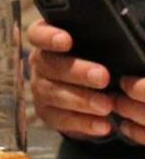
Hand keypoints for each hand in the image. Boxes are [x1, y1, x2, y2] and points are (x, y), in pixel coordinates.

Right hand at [30, 20, 144, 142]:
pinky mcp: (47, 113)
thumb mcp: (101, 47)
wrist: (94, 90)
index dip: (48, 36)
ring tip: (106, 105)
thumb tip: (121, 40)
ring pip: (54, 93)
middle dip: (77, 71)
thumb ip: (103, 41)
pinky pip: (61, 119)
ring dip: (81, 100)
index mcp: (48, 40)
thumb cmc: (100, 59)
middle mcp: (40, 62)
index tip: (66, 40)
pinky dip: (82, 123)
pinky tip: (102, 125)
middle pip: (50, 64)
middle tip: (102, 77)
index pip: (37, 33)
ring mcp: (40, 88)